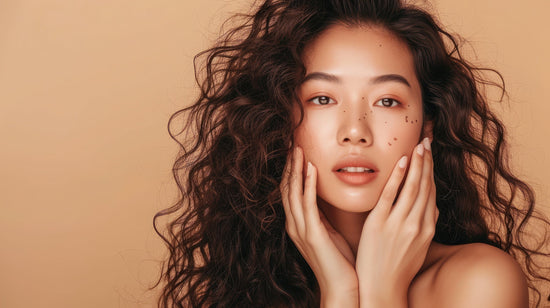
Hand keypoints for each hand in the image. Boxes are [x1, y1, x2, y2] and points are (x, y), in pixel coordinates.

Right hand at [280, 146, 358, 306]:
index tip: (297, 150)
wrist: (343, 289)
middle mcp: (295, 225)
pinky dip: (307, 185)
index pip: (291, 191)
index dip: (292, 170)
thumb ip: (325, 215)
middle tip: (292, 142)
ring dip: (295, 170)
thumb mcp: (330, 232)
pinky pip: (307, 205)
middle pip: (287, 188)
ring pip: (293, 193)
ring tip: (298, 149)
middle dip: (289, 165)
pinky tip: (310, 170)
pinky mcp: (312, 235)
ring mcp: (301, 230)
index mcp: (299, 224)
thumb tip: (330, 196)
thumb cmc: (341, 262)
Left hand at [355, 138, 437, 307]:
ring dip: (417, 164)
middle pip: (425, 186)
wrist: (383, 289)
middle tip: (426, 140)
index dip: (431, 171)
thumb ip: (426, 226)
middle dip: (427, 161)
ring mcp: (399, 224)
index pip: (431, 192)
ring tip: (418, 145)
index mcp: (427, 228)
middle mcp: (417, 224)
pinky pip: (390, 196)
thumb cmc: (399, 268)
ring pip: (412, 187)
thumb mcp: (420, 247)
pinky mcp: (380, 225)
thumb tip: (433, 209)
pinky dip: (398, 178)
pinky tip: (401, 162)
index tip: (431, 153)